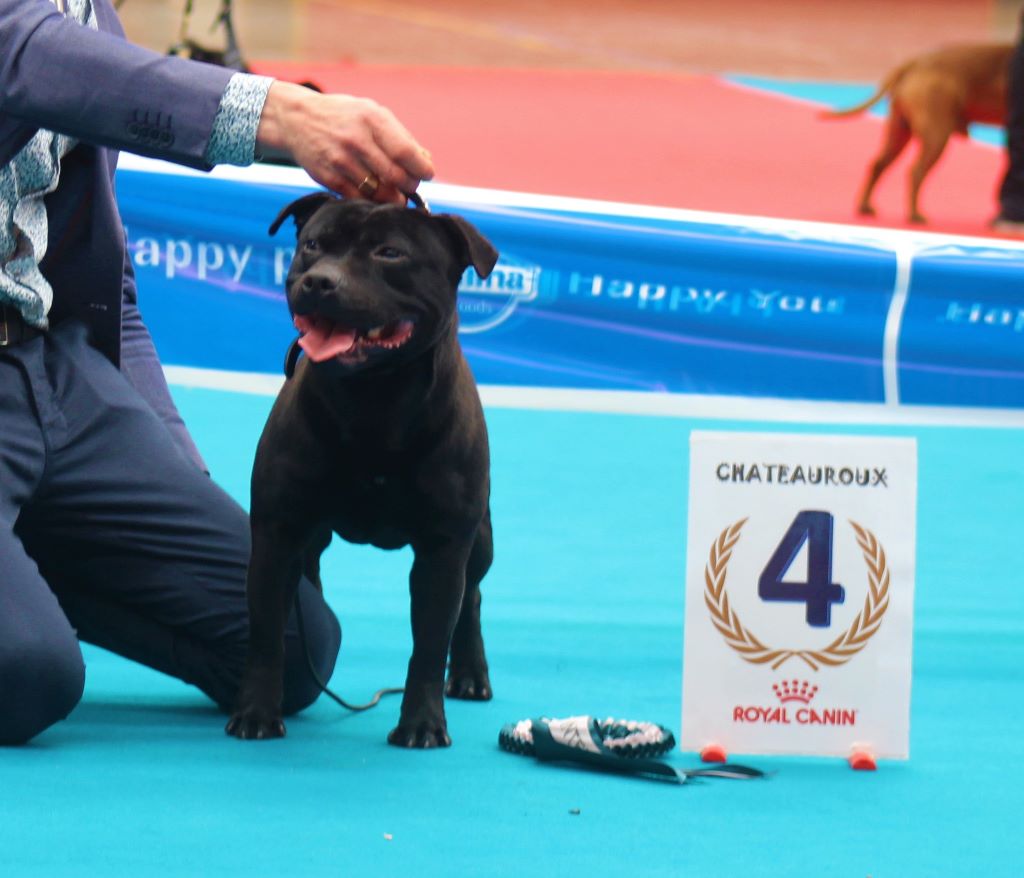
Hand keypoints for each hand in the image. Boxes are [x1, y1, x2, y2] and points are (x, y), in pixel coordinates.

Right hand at [256, 81, 434, 203]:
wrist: (296, 119)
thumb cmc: (343, 116)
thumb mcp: (371, 112)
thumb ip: (399, 136)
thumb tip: (425, 160)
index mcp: (372, 119)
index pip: (406, 153)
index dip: (422, 169)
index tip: (426, 174)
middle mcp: (356, 140)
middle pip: (396, 176)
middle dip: (409, 186)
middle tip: (409, 185)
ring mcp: (341, 161)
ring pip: (380, 192)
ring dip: (393, 197)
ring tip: (394, 191)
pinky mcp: (329, 178)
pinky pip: (360, 198)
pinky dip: (372, 200)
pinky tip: (374, 193)